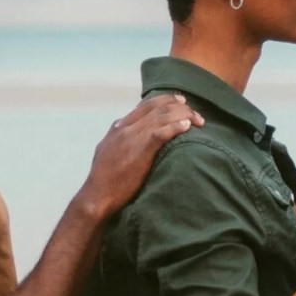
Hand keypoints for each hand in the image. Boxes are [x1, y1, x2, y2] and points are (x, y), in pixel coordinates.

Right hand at [80, 94, 202, 218]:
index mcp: (119, 126)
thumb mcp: (108, 152)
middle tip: (194, 111)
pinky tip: (187, 127)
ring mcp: (132, 137)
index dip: (165, 100)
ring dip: (184, 116)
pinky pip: (162, 132)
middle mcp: (126, 127)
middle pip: (157, 107)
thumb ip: (120, 140)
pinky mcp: (140, 150)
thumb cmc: (105, 179)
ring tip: (198, 120)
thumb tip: (131, 137)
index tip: (180, 102)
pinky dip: (176, 127)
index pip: (145, 105)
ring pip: (162, 116)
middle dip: (179, 106)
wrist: (97, 195)